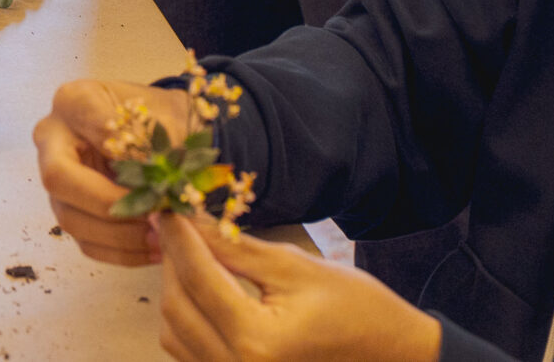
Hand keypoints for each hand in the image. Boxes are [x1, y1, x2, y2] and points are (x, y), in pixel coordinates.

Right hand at [35, 79, 194, 266]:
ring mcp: (57, 177)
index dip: (119, 159)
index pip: (84, 131)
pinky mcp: (70, 209)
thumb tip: (142, 181)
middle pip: (59, 179)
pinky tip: (154, 249)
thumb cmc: (163, 119)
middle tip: (154, 216)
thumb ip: (145, 144)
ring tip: (161, 237)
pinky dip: (121, 252)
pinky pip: (86, 241)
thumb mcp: (161, 119)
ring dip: (119, 236)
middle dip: (109, 205)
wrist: (167, 134)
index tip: (156, 179)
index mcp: (73, 102)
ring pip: (71, 217)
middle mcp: (53, 139)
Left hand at [154, 211, 442, 361]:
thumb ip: (235, 247)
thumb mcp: (295, 267)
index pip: (198, 278)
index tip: (165, 207)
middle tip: (176, 224)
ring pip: (175, 332)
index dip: (178, 237)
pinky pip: (189, 351)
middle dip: (173, 261)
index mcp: (257, 341)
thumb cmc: (355, 309)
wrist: (389, 355)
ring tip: (190, 252)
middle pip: (178, 306)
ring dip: (176, 290)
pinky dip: (188, 316)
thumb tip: (191, 219)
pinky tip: (201, 286)